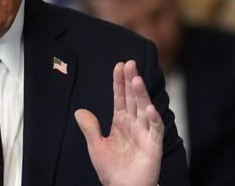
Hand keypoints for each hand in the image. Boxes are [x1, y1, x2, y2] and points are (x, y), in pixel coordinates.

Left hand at [75, 61, 163, 185]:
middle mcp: (134, 124)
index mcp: (121, 122)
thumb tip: (79, 110)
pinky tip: (149, 108)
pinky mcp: (153, 146)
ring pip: (144, 109)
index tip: (119, 66)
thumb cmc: (112, 169)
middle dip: (131, 81)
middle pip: (133, 98)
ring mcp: (145, 133)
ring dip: (142, 94)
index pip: (120, 98)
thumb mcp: (96, 146)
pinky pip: (155, 130)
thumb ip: (90, 127)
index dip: (119, 82)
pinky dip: (153, 119)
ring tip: (137, 79)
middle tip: (130, 63)